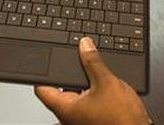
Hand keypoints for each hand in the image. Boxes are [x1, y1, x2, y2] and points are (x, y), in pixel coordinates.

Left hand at [35, 37, 150, 124]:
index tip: (47, 60)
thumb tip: (84, 46)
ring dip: (83, 82)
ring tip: (94, 72)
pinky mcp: (93, 118)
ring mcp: (81, 118)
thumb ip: (93, 62)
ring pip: (75, 94)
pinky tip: (103, 84)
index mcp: (65, 108)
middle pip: (60, 89)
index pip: (42, 88)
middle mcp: (70, 116)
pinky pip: (87, 100)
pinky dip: (91, 89)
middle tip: (78, 59)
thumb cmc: (121, 119)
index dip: (43, 72)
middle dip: (69, 73)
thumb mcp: (106, 82)